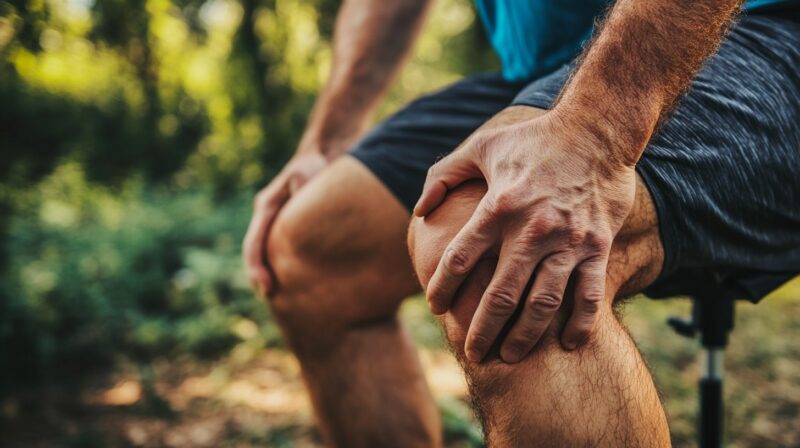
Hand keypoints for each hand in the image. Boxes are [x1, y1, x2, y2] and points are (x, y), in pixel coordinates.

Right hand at [243, 151, 327, 296]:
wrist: (321, 159)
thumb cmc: (314, 167)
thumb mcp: (306, 172)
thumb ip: (302, 185)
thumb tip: (303, 205)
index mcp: (266, 207)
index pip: (255, 243)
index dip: (256, 266)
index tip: (266, 287)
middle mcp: (268, 219)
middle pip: (257, 254)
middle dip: (259, 277)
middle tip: (270, 297)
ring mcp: (277, 225)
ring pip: (269, 256)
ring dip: (273, 276)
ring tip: (284, 300)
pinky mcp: (290, 231)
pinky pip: (284, 254)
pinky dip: (286, 270)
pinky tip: (301, 287)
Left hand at [415, 106, 635, 362]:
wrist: (597, 130)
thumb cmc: (533, 140)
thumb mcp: (481, 147)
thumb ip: (444, 175)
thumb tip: (420, 211)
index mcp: (498, 206)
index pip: (460, 258)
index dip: (443, 287)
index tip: (436, 305)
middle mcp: (532, 229)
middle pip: (499, 294)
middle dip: (482, 330)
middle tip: (473, 353)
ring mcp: (567, 240)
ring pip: (543, 303)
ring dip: (524, 336)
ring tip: (510, 357)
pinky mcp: (597, 246)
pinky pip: (589, 294)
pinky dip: (580, 323)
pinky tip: (568, 344)